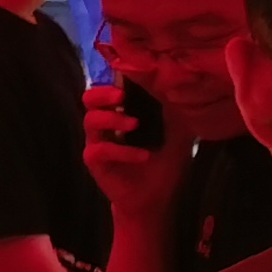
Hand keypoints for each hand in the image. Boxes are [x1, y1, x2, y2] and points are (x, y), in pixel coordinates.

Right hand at [79, 80, 184, 224]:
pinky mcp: (95, 163)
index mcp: (122, 113)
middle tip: (122, 96)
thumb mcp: (178, 133)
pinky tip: (143, 156)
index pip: (109, 89)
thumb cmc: (166, 161)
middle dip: (102, 93)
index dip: (113, 79)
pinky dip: (122, 152)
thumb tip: (183, 86)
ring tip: (136, 125)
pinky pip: (99, 151)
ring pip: (90, 121)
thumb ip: (176, 111)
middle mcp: (106, 125)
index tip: (126, 73)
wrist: (159, 197)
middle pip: (88, 99)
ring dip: (113, 119)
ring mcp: (98, 143)